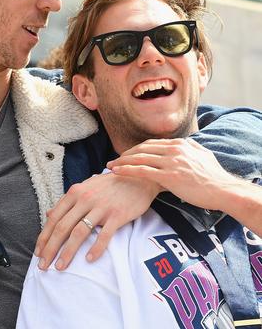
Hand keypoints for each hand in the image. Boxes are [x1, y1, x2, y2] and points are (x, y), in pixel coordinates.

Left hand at [35, 172, 160, 269]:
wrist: (137, 177)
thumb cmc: (109, 185)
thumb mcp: (85, 188)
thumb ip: (67, 202)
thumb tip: (49, 214)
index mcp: (74, 193)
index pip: (54, 218)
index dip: (44, 237)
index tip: (38, 253)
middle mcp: (84, 199)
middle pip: (62, 227)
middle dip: (50, 248)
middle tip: (44, 265)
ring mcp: (101, 207)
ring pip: (79, 232)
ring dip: (68, 251)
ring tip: (61, 266)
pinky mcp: (117, 215)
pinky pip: (104, 234)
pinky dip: (96, 248)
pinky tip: (89, 259)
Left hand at [107, 138, 241, 211]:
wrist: (224, 190)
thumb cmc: (215, 177)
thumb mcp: (204, 155)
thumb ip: (192, 147)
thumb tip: (186, 143)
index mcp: (181, 144)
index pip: (151, 144)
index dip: (137, 149)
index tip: (127, 154)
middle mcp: (174, 150)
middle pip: (142, 149)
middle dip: (125, 154)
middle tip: (114, 160)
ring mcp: (171, 162)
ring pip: (139, 158)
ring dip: (121, 161)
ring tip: (110, 166)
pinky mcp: (169, 176)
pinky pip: (142, 171)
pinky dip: (126, 170)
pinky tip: (116, 172)